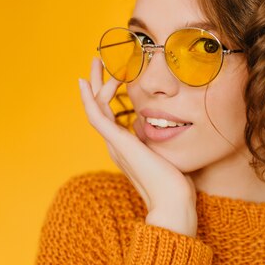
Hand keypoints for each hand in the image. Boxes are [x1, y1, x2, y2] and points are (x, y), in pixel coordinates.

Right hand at [78, 57, 197, 236]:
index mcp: (125, 147)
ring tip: (96, 61)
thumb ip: (162, 142)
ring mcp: (114, 145)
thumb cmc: (176, 184)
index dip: (107, 94)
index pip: (111, 115)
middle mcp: (115, 145)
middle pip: (98, 108)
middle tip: (95, 61)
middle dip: (95, 82)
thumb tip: (164, 128)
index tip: (113, 74)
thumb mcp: (168, 156)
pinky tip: (88, 83)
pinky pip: (98, 116)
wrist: (173, 203)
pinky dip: (91, 98)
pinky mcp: (118, 144)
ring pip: (96, 108)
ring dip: (94, 83)